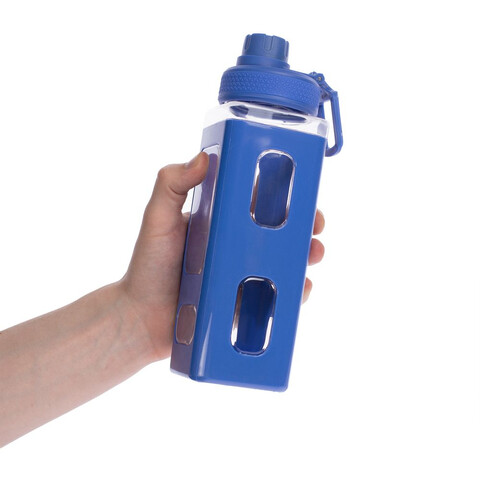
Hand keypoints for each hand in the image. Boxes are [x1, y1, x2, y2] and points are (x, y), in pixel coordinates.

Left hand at [119, 152, 324, 360]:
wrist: (139, 319)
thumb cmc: (147, 267)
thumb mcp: (156, 220)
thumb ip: (171, 185)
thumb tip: (203, 157)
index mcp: (219, 221)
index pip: (257, 202)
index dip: (283, 195)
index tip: (302, 190)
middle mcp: (233, 247)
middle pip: (277, 232)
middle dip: (302, 227)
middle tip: (316, 227)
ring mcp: (240, 276)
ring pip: (282, 263)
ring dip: (303, 257)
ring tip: (313, 256)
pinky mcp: (243, 303)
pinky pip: (275, 297)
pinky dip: (292, 293)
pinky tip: (301, 289)